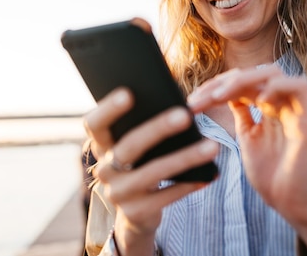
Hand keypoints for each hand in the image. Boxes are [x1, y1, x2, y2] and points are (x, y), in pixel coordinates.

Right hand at [84, 87, 218, 254]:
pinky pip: (165, 196)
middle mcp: (105, 169)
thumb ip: (143, 127)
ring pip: (152, 172)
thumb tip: (177, 105)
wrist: (135, 213)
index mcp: (102, 145)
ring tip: (212, 146)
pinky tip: (207, 175)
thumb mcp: (136, 147)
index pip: (94, 124)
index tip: (128, 93)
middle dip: (158, 128)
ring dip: (184, 158)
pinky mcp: (135, 212)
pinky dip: (188, 185)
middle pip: (129, 146)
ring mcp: (118, 193)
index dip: (108, 109)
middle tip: (185, 115)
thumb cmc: (141, 164)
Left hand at [188, 66, 306, 254]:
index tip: (193, 100)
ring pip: (274, 73)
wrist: (288, 204)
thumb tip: (219, 93)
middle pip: (255, 73)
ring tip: (220, 95)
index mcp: (268, 108)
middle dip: (225, 80)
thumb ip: (240, 113)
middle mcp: (283, 104)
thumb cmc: (270, 175)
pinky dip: (277, 86)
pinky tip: (257, 100)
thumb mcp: (246, 137)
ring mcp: (296, 111)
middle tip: (200, 97)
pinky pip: (301, 87)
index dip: (217, 85)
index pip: (243, 83)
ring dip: (243, 79)